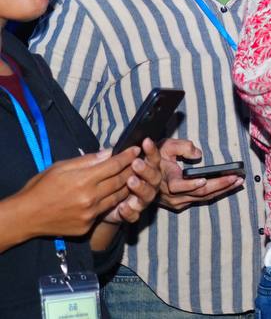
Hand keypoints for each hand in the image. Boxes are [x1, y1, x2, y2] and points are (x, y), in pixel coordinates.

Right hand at [8, 148, 137, 239]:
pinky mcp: (87, 226)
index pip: (114, 165)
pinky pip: (105, 210)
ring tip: (132, 176)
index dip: (127, 156)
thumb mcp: (60, 167)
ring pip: (117, 197)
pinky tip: (114, 194)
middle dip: (132, 169)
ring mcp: (90, 214)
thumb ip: (87, 160)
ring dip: (127, 186)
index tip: (137, 148)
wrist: (26, 216)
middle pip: (120, 181)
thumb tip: (109, 152)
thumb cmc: (41, 187)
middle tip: (140, 161)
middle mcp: (90, 198)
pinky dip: (110, 201)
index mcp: (83, 180)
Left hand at [103, 137, 163, 224]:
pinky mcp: (133, 213)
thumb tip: (113, 148)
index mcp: (147, 169)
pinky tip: (122, 206)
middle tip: (136, 163)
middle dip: (146, 169)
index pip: (153, 158)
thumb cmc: (111, 180)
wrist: (103, 205)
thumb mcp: (112, 167)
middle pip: (155, 176)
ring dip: (141, 187)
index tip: (145, 141)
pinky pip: (135, 214)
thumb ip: (115, 159)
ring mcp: (142, 199)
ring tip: (131, 181)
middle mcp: (149, 184)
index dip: (151, 150)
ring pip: (148, 194)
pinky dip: (129, 211)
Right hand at [158, 139, 243, 211]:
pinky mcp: (181, 204)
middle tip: (236, 178)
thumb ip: (181, 147)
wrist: (144, 176)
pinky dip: (216, 193)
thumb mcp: (165, 146)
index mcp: (166, 180)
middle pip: (199, 193)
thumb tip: (198, 154)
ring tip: (238, 181)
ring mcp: (177, 202)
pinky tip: (228, 187)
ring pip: (203, 198)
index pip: (178, 186)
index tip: (204, 179)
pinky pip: (201, 200)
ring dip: (222, 190)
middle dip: (219, 185)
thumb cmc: (156, 158)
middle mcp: (171, 195)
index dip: (191, 184)